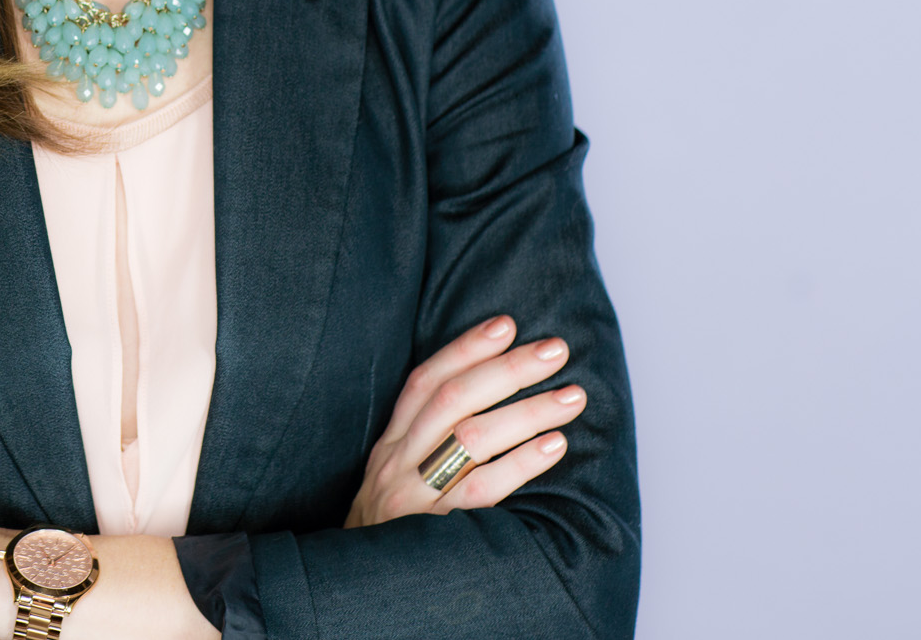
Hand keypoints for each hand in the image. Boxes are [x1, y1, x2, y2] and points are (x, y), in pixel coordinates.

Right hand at [345, 315, 586, 527]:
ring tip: (571, 396)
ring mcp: (415, 496)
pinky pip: (483, 490)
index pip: (425, 382)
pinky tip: (555, 446)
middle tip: (554, 350)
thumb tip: (482, 405)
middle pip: (453, 400)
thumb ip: (422, 448)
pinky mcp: (436, 530)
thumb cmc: (387, 537)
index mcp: (389, 447)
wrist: (348, 596)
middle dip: (507, 369)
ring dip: (527, 411)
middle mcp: (397, 464)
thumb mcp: (391, 484)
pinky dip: (522, 463)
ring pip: (471, 438)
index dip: (465, 349)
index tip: (505, 324)